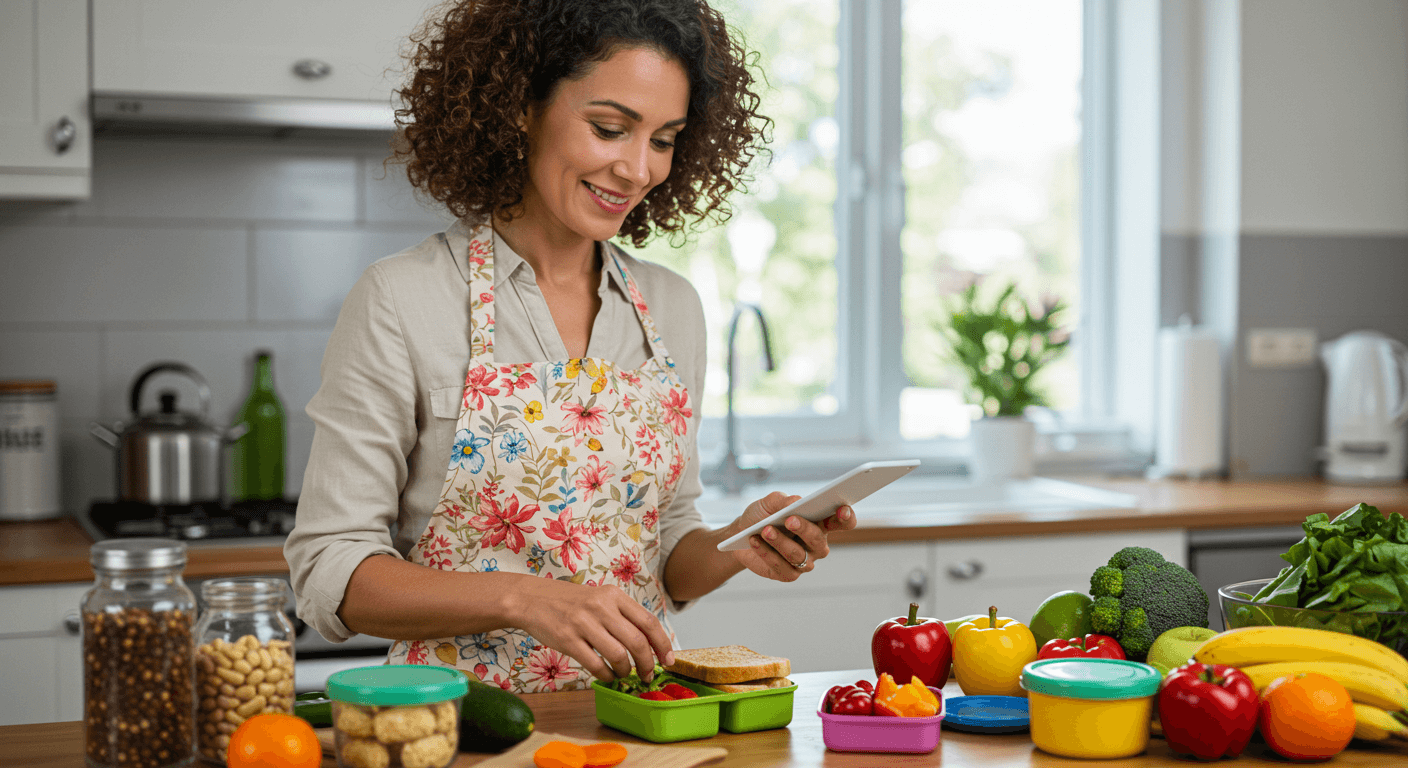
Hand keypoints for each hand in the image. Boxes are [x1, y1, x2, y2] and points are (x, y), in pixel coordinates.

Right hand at [510, 578, 674, 682]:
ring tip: (624, 674)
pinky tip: (608, 675)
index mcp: (614, 595)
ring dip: (626, 671)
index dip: (663, 644)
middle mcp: (601, 607)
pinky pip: (596, 665)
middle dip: (647, 663)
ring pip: (619, 655)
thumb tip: (649, 643)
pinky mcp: (568, 640)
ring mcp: (584, 623)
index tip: (668, 660)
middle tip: (647, 674)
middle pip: (637, 642)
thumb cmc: (569, 601)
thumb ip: (622, 615)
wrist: (531, 598)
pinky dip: (607, 675)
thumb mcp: (600, 597)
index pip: (648, 621)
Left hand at [728, 491, 854, 580]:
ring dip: (781, 542)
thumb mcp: (770, 502)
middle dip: (805, 529)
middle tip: (789, 519)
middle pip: (818, 540)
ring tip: (765, 530)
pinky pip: (781, 566)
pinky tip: (755, 541)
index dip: (846, 517)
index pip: (842, 522)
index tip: (842, 509)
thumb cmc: (762, 515)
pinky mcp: (788, 574)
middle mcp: (816, 544)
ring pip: (798, 555)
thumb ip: (783, 500)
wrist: (740, 533)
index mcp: (820, 523)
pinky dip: (767, 553)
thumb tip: (796, 502)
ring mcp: (804, 561)